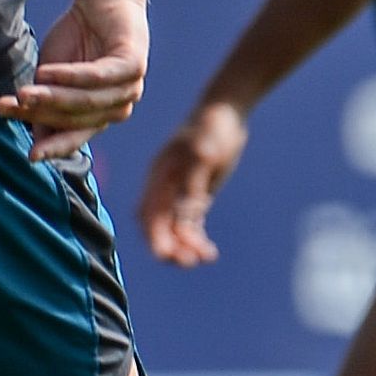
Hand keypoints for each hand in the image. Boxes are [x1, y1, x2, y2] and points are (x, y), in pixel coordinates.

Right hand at [0, 0, 146, 160]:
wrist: (102, 0)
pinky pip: (99, 76)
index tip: (29, 157)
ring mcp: (130, 86)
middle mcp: (118, 105)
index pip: (76, 135)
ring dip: (53, 98)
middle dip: (40, 114)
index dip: (54, 147)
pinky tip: (47, 71)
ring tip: (24, 93)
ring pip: (87, 101)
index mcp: (100, 113)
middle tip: (6, 106)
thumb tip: (32, 131)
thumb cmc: (77, 40)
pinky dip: (72, 76)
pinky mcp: (133, 64)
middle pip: (75, 118)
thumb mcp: (52, 75)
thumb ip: (45, 101)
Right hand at [139, 97, 247, 266]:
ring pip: (175, 226)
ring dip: (185, 245)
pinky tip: (209, 253)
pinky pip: (189, 223)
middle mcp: (164, 186)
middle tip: (188, 262)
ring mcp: (178, 191)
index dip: (154, 235)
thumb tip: (186, 213)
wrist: (225, 112)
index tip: (164, 255)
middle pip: (159, 224)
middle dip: (169, 245)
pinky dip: (196, 238)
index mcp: (159, 176)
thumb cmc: (213, 127)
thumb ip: (194, 181)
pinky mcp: (194, 194)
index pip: (150, 213)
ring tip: (205, 258)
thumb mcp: (205, 151)